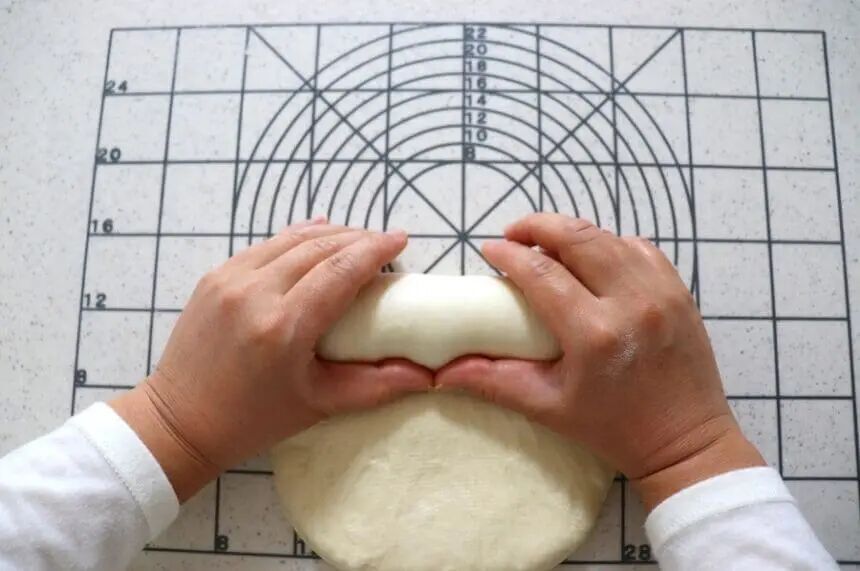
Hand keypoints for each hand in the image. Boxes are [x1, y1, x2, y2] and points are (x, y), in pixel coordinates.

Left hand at [111, 220, 432, 500]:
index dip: (376, 250)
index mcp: (284, 326)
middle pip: (319, 246)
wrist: (179, 421)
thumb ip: (375, 386)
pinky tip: (316, 233)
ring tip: (357, 238)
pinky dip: (296, 237)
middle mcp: (255, 292)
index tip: (402, 240)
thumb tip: (426, 376)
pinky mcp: (214, 276)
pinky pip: (264, 246)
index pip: (341, 270)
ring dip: (329, 233)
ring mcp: (229, 279)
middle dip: (358, 238)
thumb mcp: (319, 405)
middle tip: (385, 243)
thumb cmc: (253, 419)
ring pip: (290, 239)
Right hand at [436, 214, 763, 508]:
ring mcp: (661, 292)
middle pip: (578, 238)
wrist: (686, 443)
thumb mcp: (549, 408)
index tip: (489, 250)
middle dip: (539, 226)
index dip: (509, 254)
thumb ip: (495, 381)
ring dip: (574, 234)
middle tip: (514, 233)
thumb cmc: (614, 428)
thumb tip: (443, 371)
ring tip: (549, 245)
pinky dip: (612, 245)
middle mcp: (630, 301)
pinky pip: (642, 249)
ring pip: (610, 238)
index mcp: (593, 333)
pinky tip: (595, 258)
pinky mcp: (680, 292)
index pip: (541, 274)